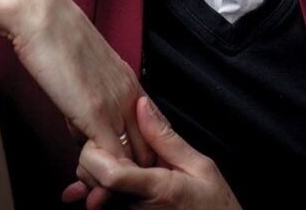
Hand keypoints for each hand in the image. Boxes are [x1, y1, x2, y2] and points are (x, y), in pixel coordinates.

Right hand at [0, 0, 154, 180]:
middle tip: (113, 195)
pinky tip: (90, 185)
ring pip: (133, 158)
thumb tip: (82, 135)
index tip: (127, 176)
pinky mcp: (95, 111)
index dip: (140, 157)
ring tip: (98, 197)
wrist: (37, 12)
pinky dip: (103, 177)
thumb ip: (85, 106)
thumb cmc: (52, 38)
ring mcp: (116, 103)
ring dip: (116, 183)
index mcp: (128, 83)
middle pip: (148, 149)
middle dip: (134, 177)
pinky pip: (111, 156)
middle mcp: (129, 93)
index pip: (151, 132)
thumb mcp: (79, 76)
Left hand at [68, 96, 241, 209]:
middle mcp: (135, 207)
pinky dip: (96, 186)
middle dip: (92, 155)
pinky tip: (97, 181)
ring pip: (92, 189)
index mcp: (155, 188)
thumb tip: (142, 106)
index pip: (110, 174)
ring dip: (94, 169)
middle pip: (93, 179)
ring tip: (111, 154)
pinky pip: (102, 200)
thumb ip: (165, 138)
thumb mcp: (199, 166)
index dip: (97, 152)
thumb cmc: (213, 204)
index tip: (103, 134)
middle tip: (107, 138)